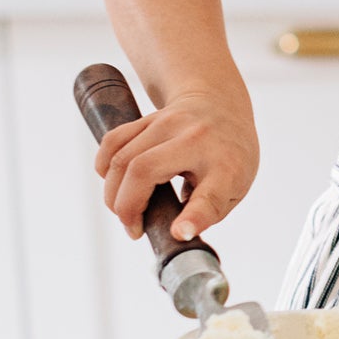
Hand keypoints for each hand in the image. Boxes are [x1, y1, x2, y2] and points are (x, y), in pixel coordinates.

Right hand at [93, 86, 258, 240]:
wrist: (222, 104)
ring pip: (121, 158)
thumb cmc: (229, 157)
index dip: (193, 218)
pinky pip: (112, 142)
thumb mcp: (234, 188)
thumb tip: (173, 234)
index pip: (209, 195)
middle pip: (144, 170)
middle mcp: (198, 140)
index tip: (179, 233)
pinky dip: (105, 168)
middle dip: (127, 207)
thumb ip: (206, 214)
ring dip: (113, 194)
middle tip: (133, 228)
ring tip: (126, 211)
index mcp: (227, 167)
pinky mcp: (149, 117)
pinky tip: (116, 183)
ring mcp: (170, 123)